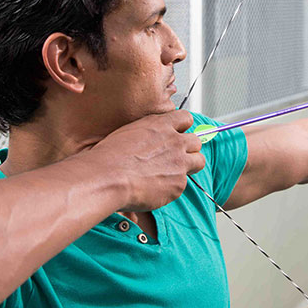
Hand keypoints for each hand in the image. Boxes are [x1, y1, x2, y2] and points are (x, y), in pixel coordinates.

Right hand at [86, 109, 205, 210]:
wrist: (107, 178)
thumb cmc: (109, 157)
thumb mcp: (128, 133)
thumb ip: (148, 133)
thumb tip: (151, 139)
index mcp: (161, 125)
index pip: (186, 118)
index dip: (183, 128)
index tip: (177, 134)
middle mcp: (174, 141)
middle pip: (197, 141)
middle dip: (189, 148)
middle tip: (176, 157)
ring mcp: (180, 162)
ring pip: (199, 161)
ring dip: (189, 166)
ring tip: (172, 173)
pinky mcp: (179, 183)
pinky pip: (182, 184)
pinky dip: (172, 187)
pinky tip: (156, 188)